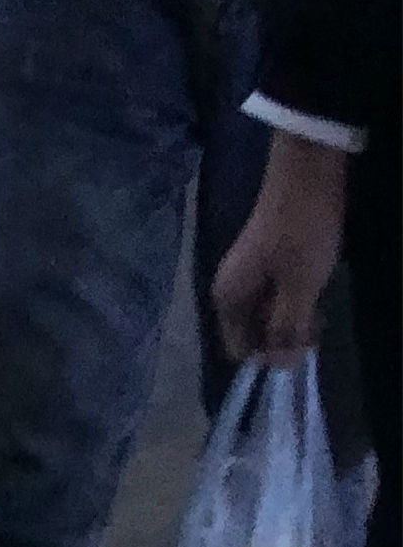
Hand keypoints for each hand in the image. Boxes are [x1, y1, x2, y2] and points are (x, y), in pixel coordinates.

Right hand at [211, 131, 348, 363]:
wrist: (306, 178)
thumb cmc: (301, 233)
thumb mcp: (300, 286)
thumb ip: (287, 328)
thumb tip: (278, 368)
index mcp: (228, 295)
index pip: (239, 349)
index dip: (269, 356)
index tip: (299, 347)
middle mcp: (231, 290)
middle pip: (253, 334)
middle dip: (284, 339)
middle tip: (316, 326)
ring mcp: (248, 277)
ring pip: (267, 317)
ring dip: (293, 322)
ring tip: (319, 310)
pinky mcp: (266, 267)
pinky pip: (276, 300)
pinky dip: (295, 305)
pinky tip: (315, 296)